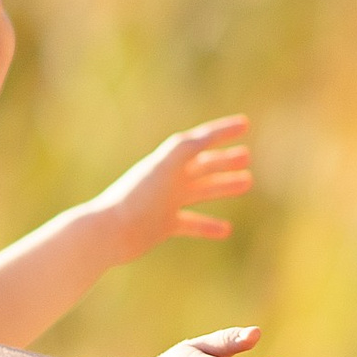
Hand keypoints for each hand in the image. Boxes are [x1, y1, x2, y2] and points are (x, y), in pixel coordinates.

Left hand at [92, 115, 254, 263]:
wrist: (109, 232)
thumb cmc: (135, 198)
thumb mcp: (162, 168)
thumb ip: (184, 149)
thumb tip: (206, 136)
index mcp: (169, 161)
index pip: (201, 140)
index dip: (223, 131)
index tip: (245, 124)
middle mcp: (169, 179)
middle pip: (203, 165)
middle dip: (225, 160)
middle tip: (247, 156)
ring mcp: (167, 202)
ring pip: (202, 190)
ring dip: (223, 186)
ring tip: (246, 182)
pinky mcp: (164, 225)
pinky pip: (192, 223)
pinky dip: (209, 225)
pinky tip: (227, 229)